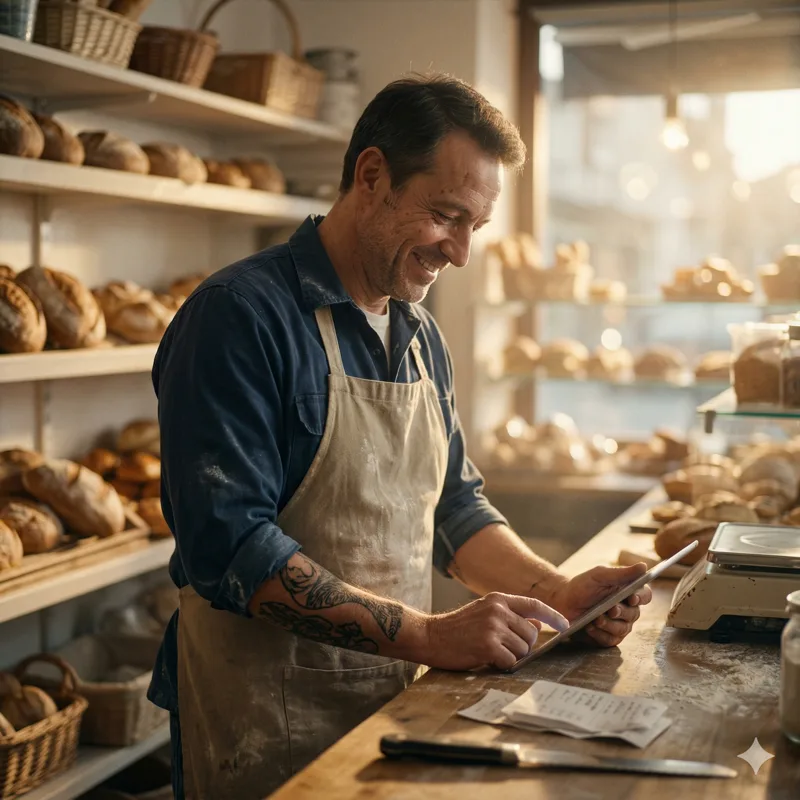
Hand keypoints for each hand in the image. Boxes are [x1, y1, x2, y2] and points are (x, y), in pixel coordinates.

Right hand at [416, 593, 568, 670]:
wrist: (430, 636)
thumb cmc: (457, 628)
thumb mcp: (484, 613)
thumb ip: (510, 617)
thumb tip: (535, 626)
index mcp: (498, 599)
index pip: (534, 605)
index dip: (553, 616)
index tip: (565, 625)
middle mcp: (498, 610)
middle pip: (531, 635)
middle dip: (522, 646)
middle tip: (501, 648)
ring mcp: (493, 627)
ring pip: (522, 649)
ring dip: (511, 656)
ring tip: (490, 651)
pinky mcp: (488, 645)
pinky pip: (510, 661)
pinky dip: (502, 664)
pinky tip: (486, 658)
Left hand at [548, 563, 651, 647]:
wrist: (563, 601)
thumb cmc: (582, 586)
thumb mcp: (599, 576)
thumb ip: (621, 573)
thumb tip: (643, 566)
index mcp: (627, 592)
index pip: (644, 595)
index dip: (641, 597)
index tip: (632, 598)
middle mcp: (627, 609)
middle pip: (634, 614)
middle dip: (621, 612)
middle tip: (610, 609)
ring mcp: (619, 625)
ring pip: (623, 629)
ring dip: (609, 624)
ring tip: (595, 619)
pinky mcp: (608, 637)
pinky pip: (610, 640)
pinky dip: (599, 634)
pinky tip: (589, 627)